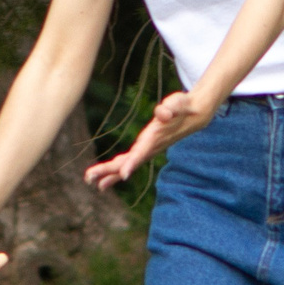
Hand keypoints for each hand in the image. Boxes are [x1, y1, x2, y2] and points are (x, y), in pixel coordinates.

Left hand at [85, 90, 215, 190]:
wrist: (194, 116)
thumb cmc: (184, 106)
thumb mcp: (178, 103)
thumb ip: (171, 107)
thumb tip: (163, 113)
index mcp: (155, 138)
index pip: (142, 152)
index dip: (133, 163)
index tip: (123, 175)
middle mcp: (149, 147)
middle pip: (127, 162)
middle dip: (109, 170)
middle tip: (89, 178)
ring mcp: (147, 150)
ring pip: (125, 164)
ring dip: (108, 173)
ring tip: (91, 181)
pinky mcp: (145, 149)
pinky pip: (127, 162)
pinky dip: (115, 169)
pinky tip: (104, 178)